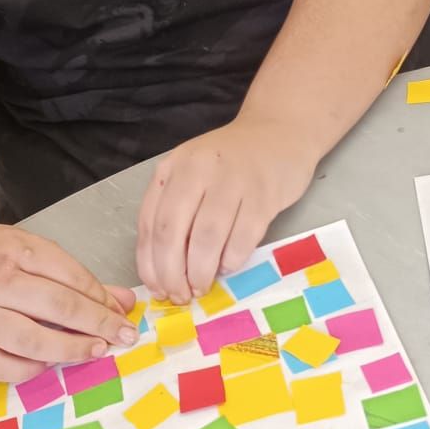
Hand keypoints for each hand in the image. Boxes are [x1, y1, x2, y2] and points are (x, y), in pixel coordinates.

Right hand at [0, 219, 136, 381]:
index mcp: (14, 250)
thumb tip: (123, 302)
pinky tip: (46, 364)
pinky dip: (28, 370)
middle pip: (56, 307)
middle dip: (97, 325)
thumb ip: (77, 276)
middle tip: (122, 337)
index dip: (102, 300)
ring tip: (94, 351)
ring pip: (29, 340)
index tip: (121, 315)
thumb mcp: (30, 249)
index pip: (70, 277)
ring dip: (69, 349)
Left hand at [137, 115, 316, 302]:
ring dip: (201, 272)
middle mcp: (197, 170)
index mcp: (172, 168)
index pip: (150, 223)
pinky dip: (231, 260)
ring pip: (206, 238)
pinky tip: (227, 267)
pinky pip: (243, 237)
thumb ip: (175, 211)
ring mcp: (232, 180)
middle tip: (180, 296)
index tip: (157, 288)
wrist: (280, 132)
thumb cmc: (231, 162)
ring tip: (201, 287)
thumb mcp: (191, 174)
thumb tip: (164, 269)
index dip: (150, 263)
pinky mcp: (264, 194)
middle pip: (172, 232)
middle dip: (172, 273)